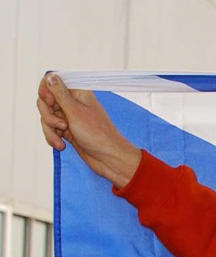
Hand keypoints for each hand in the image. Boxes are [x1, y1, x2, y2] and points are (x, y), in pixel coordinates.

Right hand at [37, 73, 141, 187]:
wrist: (109, 159)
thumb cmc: (97, 135)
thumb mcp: (75, 112)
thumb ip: (60, 94)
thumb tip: (50, 75)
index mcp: (78, 93)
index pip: (51, 82)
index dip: (46, 92)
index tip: (50, 103)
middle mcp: (72, 103)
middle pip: (45, 101)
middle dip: (48, 115)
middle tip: (61, 125)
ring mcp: (69, 117)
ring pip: (47, 116)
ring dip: (50, 129)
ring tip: (61, 141)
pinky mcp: (67, 130)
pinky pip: (50, 129)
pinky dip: (52, 137)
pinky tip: (61, 145)